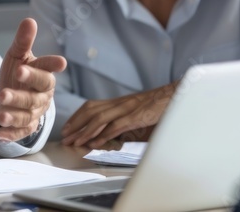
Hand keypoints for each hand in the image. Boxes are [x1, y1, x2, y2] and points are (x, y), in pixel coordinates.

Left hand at [0, 18, 67, 141]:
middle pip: (34, 97)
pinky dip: (9, 135)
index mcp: (43, 76)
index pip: (46, 72)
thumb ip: (23, 41)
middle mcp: (42, 96)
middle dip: (20, 96)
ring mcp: (34, 113)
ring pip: (26, 116)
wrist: (15, 94)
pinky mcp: (25, 127)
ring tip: (1, 114)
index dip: (48, 68)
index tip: (59, 62)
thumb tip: (29, 21)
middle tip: (3, 93)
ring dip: (13, 116)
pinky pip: (19, 133)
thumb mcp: (18, 55)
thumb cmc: (19, 72)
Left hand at [61, 81, 177, 147]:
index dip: (76, 117)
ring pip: (99, 119)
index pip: (90, 107)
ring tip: (75, 143)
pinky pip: (116, 126)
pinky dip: (104, 135)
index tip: (67, 128)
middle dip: (75, 125)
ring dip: (85, 132)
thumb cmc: (156, 106)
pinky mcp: (136, 117)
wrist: (175, 96)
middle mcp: (118, 103)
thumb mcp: (135, 111)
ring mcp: (126, 109)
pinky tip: (95, 143)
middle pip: (90, 112)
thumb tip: (110, 133)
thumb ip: (122, 119)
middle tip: (64, 137)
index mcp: (117, 102)